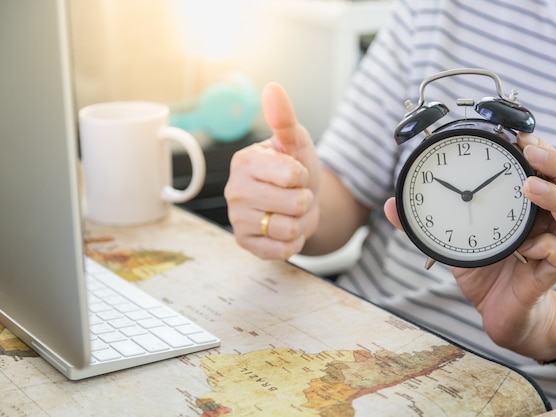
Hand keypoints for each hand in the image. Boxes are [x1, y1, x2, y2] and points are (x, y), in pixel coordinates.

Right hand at [224, 83, 320, 259]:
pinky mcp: (245, 244)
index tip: (295, 173)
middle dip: (303, 200)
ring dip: (299, 222)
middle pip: (293, 204)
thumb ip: (284, 118)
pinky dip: (292, 242)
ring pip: (289, 229)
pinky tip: (283, 230)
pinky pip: (282, 250)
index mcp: (243, 162)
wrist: (301, 203)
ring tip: (290, 212)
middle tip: (294, 194)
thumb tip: (272, 87)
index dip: (303, 176)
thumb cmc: (296, 170)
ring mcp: (237, 220)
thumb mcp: (296, 142)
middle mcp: (234, 191)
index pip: (291, 175)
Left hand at [384, 132, 555, 358]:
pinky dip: (549, 248)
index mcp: (528, 206)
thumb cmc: (484, 269)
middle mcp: (547, 222)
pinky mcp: (548, 275)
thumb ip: (423, 222)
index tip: (520, 135)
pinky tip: (529, 247)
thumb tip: (389, 206)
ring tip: (530, 187)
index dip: (542, 150)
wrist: (500, 312)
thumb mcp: (449, 240)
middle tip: (531, 151)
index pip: (548, 170)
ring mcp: (552, 247)